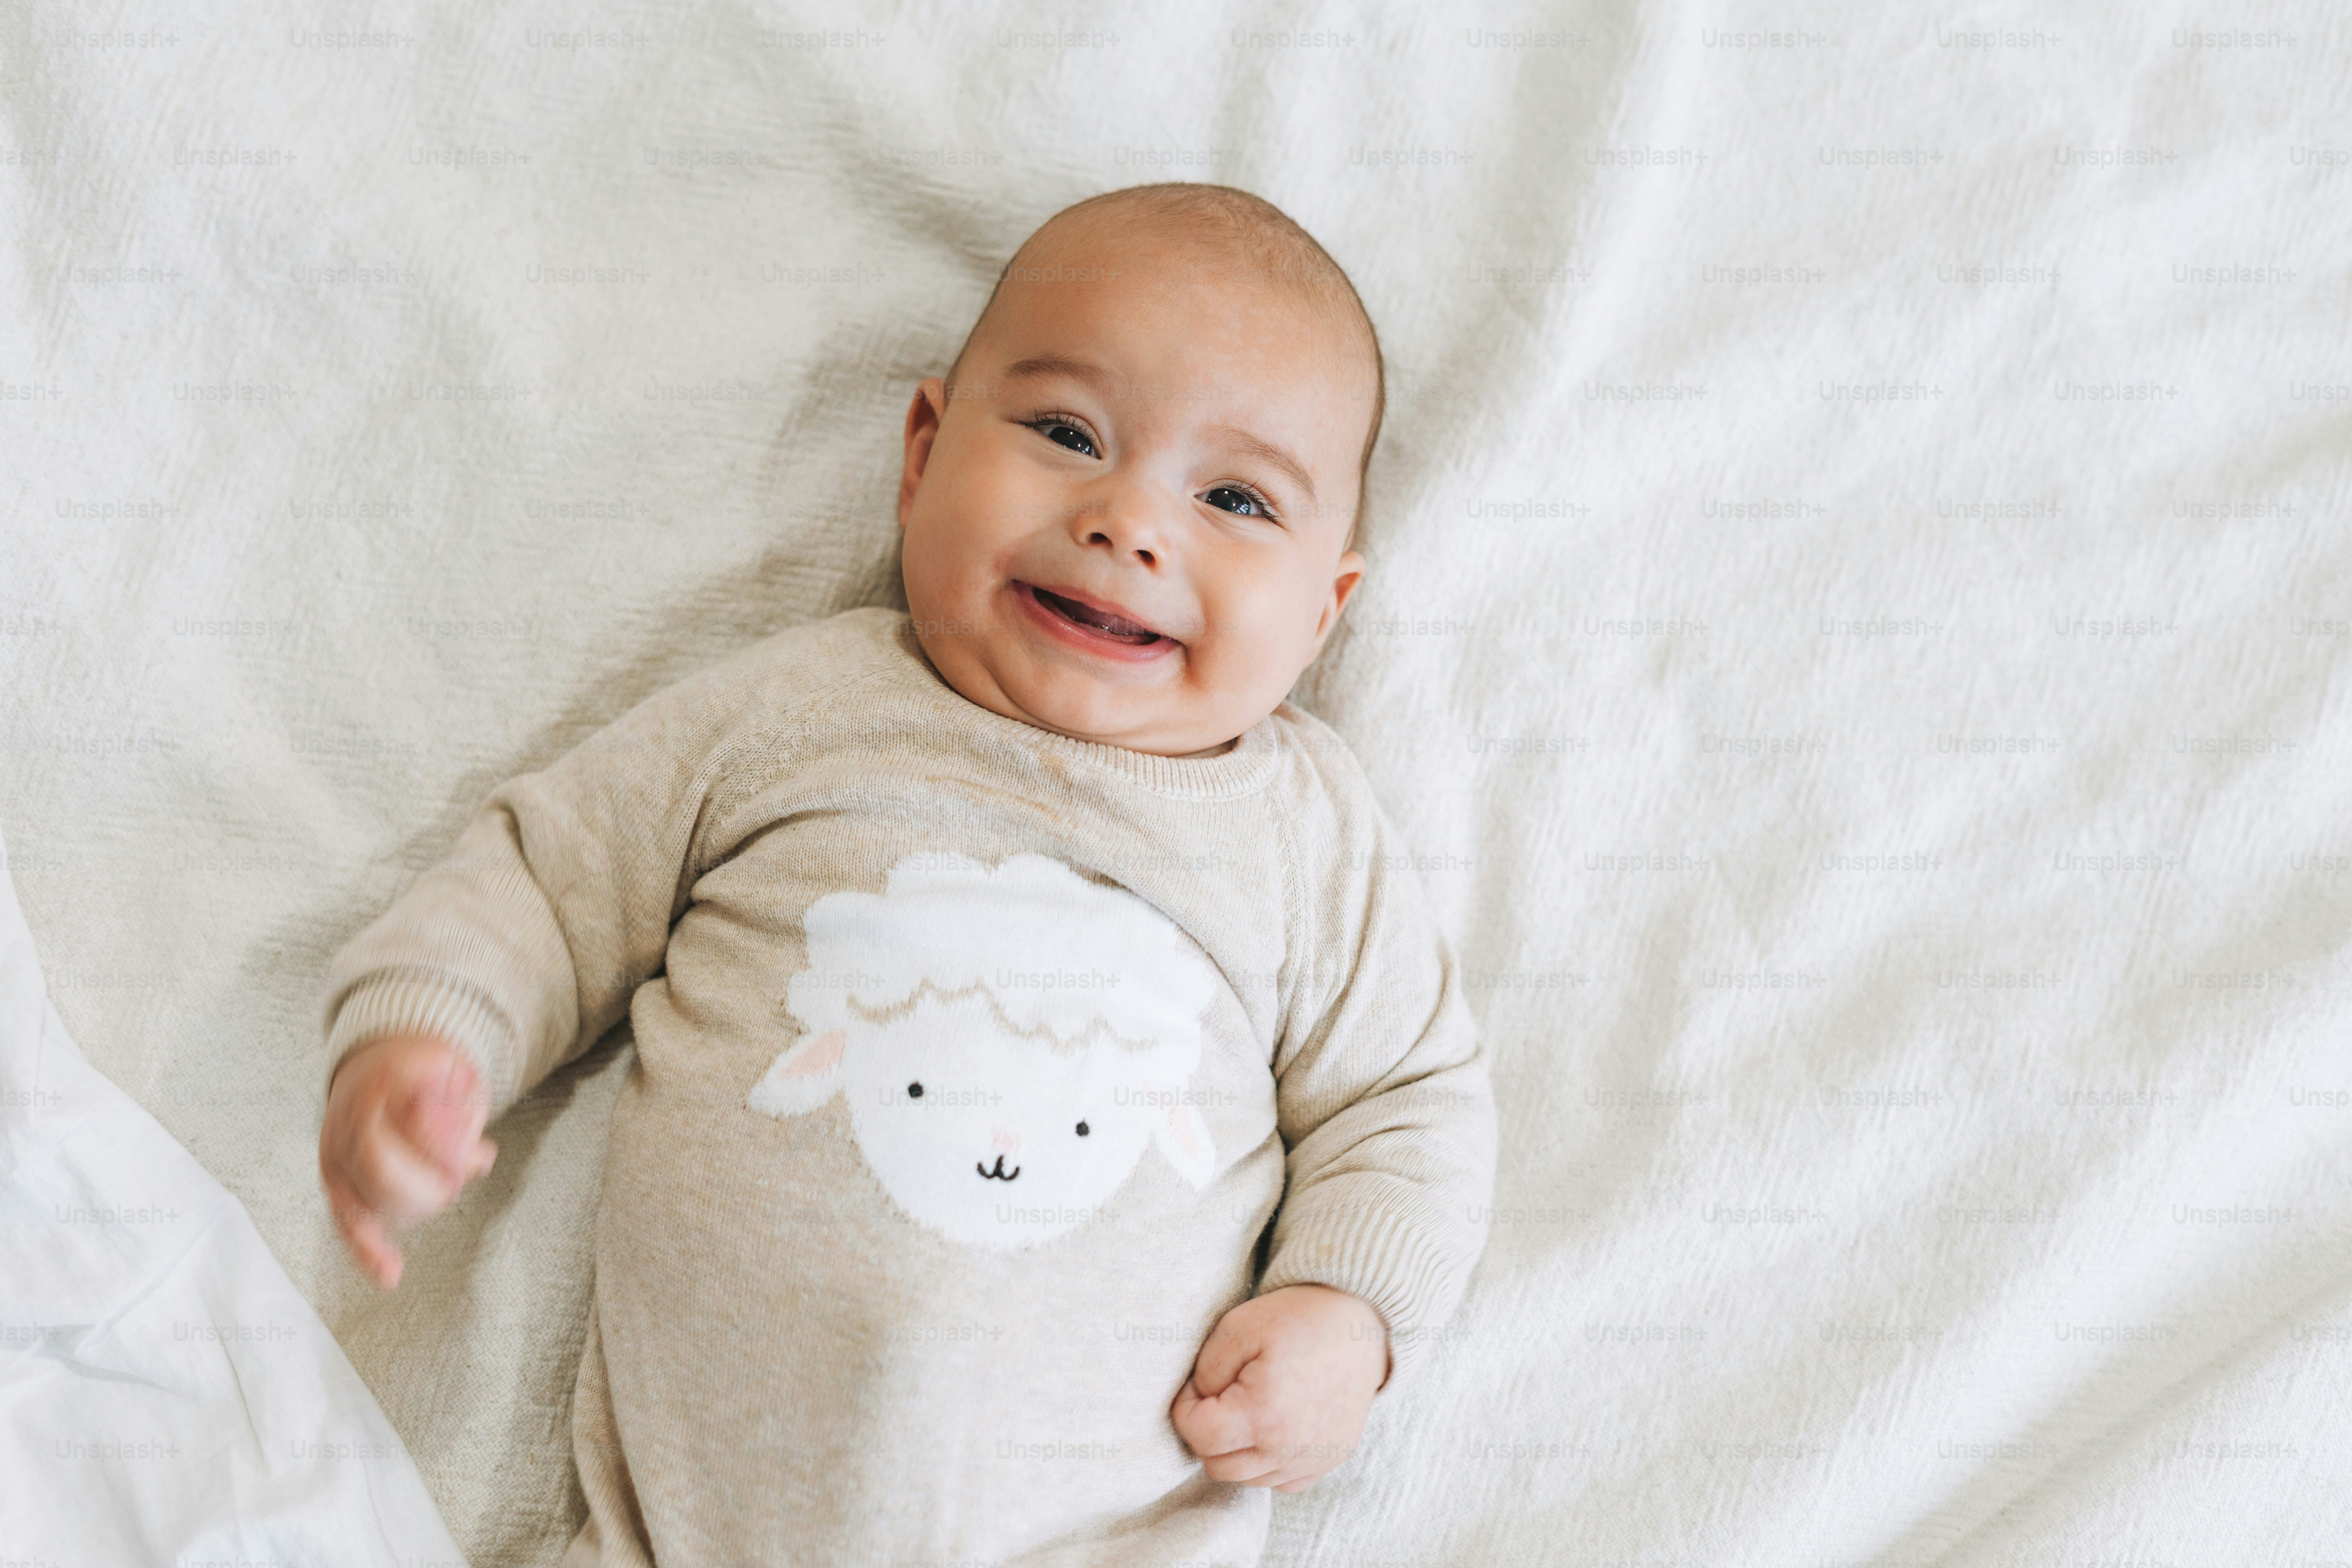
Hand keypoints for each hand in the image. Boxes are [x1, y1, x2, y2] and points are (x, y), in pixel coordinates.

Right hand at [318, 1034, 495, 1289]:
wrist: (376, 1061)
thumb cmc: (425, 1072)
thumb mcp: (458, 1073)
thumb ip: (469, 1112)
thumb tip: (479, 1158)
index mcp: (383, 1082)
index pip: (409, 1127)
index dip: (442, 1152)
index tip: (474, 1156)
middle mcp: (350, 1120)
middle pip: (382, 1172)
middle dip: (427, 1187)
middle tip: (456, 1180)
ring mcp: (337, 1153)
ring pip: (370, 1201)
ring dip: (415, 1207)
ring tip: (442, 1186)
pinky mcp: (336, 1183)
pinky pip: (347, 1223)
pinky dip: (369, 1251)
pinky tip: (389, 1273)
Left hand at [1170, 1284, 1388, 1492]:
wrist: (1358, 1323)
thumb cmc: (1297, 1319)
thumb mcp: (1237, 1328)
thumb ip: (1205, 1373)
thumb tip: (1198, 1403)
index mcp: (1263, 1414)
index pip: (1199, 1436)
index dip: (1185, 1409)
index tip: (1194, 1387)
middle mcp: (1288, 1449)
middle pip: (1218, 1467)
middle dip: (1205, 1435)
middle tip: (1214, 1400)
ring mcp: (1311, 1461)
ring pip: (1248, 1480)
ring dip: (1234, 1452)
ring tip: (1243, 1411)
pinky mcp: (1328, 1461)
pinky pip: (1281, 1483)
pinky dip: (1266, 1462)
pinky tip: (1270, 1428)